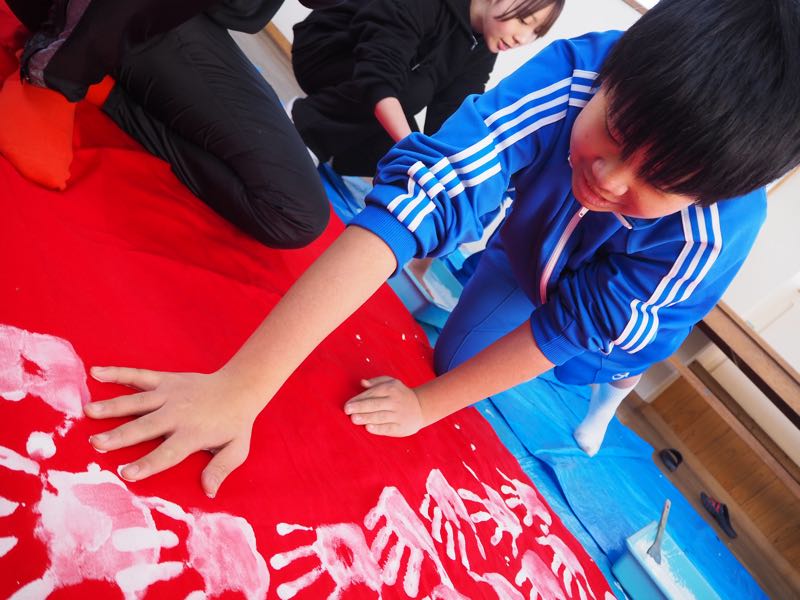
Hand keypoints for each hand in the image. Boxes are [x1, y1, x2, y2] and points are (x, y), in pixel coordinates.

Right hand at [85, 366, 261, 497]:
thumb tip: (209, 491)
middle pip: (146, 427)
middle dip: (121, 435)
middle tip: (96, 444)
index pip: (168, 452)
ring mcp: (170, 394)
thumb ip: (221, 469)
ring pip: (138, 401)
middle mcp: (179, 413)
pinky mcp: (166, 380)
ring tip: (88, 411)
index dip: (148, 463)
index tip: (126, 473)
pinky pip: (140, 376)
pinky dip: (118, 373)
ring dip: (113, 406)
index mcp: (193, 433)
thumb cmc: (235, 423)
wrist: (240, 387)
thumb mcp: (237, 449)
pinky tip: (96, 372)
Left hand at [344, 376, 426, 436]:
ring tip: (354, 419)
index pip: (373, 393)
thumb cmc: (400, 394)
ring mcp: (398, 414)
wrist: (421, 407)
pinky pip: (388, 428)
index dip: (358, 399)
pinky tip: (368, 428)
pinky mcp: (400, 427)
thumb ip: (376, 382)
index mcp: (391, 389)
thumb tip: (362, 382)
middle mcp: (395, 401)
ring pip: (380, 416)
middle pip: (375, 404)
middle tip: (347, 410)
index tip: (347, 405)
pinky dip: (378, 428)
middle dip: (360, 407)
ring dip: (366, 417)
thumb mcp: (391, 383)